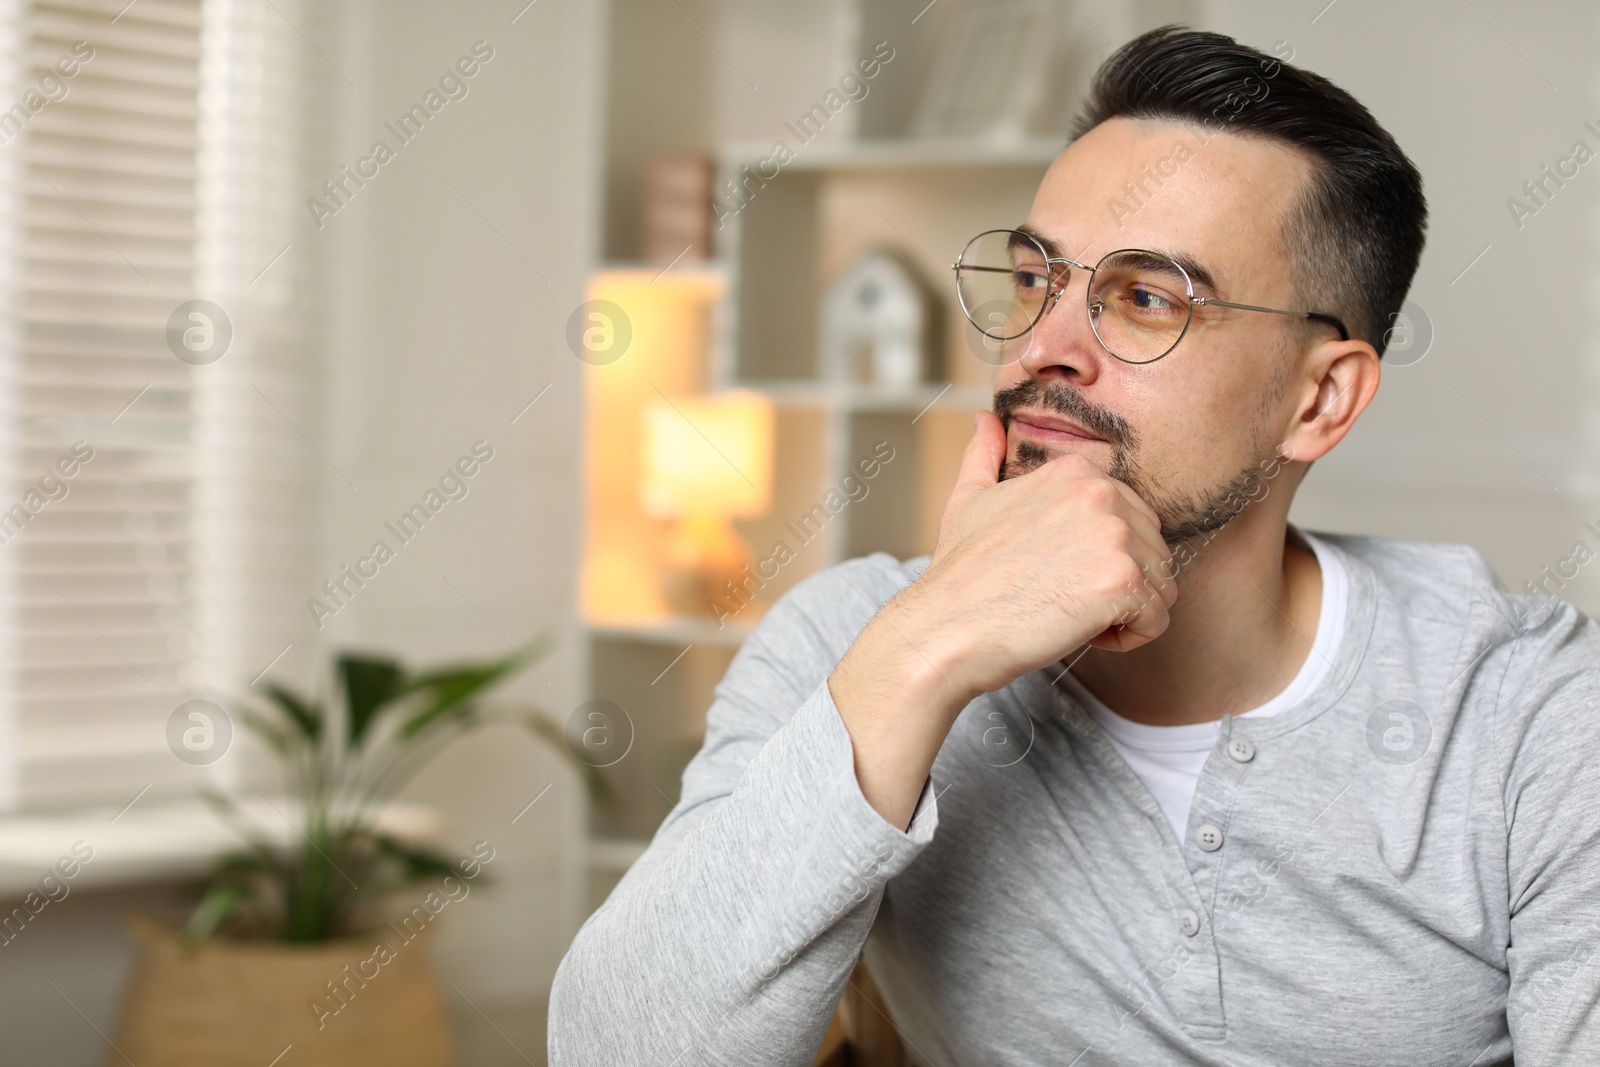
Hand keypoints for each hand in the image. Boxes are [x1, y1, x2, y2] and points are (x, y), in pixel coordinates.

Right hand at [828, 410, 1175, 828]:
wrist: (945, 628)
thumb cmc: (958, 576)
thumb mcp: (969, 502)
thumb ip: (984, 456)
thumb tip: (984, 419)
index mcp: (1076, 471)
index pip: (1133, 520)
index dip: (1098, 556)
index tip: (1055, 572)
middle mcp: (1101, 493)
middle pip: (1153, 552)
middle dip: (1119, 585)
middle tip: (1062, 597)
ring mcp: (1114, 535)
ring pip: (1160, 587)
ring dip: (1122, 614)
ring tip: (1069, 613)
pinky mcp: (1122, 581)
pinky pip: (1156, 620)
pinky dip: (1125, 639)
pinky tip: (1079, 632)